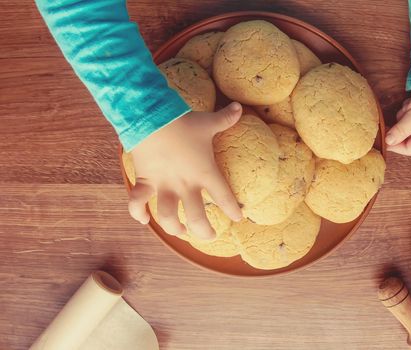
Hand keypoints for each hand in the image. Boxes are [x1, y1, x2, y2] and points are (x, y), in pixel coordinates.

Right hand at [128, 102, 243, 239]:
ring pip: (168, 217)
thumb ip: (225, 118)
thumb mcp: (208, 122)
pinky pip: (138, 203)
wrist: (151, 117)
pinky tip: (143, 219)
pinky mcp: (145, 181)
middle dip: (204, 232)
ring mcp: (164, 185)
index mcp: (205, 172)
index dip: (232, 210)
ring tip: (180, 231)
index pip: (224, 197)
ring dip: (174, 228)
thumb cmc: (183, 122)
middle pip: (197, 218)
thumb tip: (239, 107)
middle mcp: (185, 184)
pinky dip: (138, 213)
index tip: (238, 218)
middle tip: (210, 236)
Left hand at [386, 90, 410, 155]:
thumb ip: (400, 131)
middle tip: (403, 113)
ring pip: (405, 124)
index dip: (394, 145)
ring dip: (404, 114)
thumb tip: (388, 142)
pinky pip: (408, 115)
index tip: (383, 137)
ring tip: (410, 105)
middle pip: (405, 137)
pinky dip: (407, 109)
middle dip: (401, 125)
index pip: (408, 150)